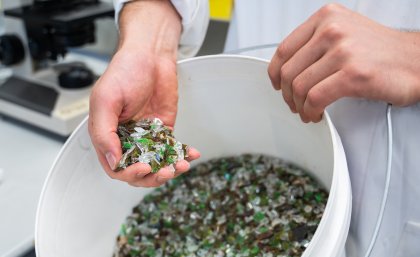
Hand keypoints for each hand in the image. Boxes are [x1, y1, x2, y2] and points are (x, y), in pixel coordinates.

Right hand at [88, 0, 199, 186]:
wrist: (150, 56)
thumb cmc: (123, 72)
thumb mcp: (105, 100)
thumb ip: (104, 133)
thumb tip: (113, 162)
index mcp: (108, 135)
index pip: (115, 167)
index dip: (128, 173)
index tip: (143, 168)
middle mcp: (127, 139)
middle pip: (137, 171)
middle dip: (152, 176)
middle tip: (166, 172)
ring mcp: (147, 136)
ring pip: (157, 164)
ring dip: (169, 169)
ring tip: (182, 165)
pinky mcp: (165, 130)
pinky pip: (173, 149)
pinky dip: (183, 155)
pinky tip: (192, 154)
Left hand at [268, 3, 419, 121]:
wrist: (418, 60)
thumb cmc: (381, 51)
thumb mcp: (345, 31)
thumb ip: (316, 43)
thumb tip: (290, 66)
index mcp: (326, 17)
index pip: (284, 49)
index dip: (275, 74)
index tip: (277, 85)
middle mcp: (332, 29)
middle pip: (288, 71)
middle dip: (287, 95)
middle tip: (294, 104)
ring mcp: (342, 51)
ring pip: (299, 87)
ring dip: (298, 106)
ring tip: (306, 112)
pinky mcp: (352, 74)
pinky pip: (315, 99)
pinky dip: (310, 111)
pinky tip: (316, 115)